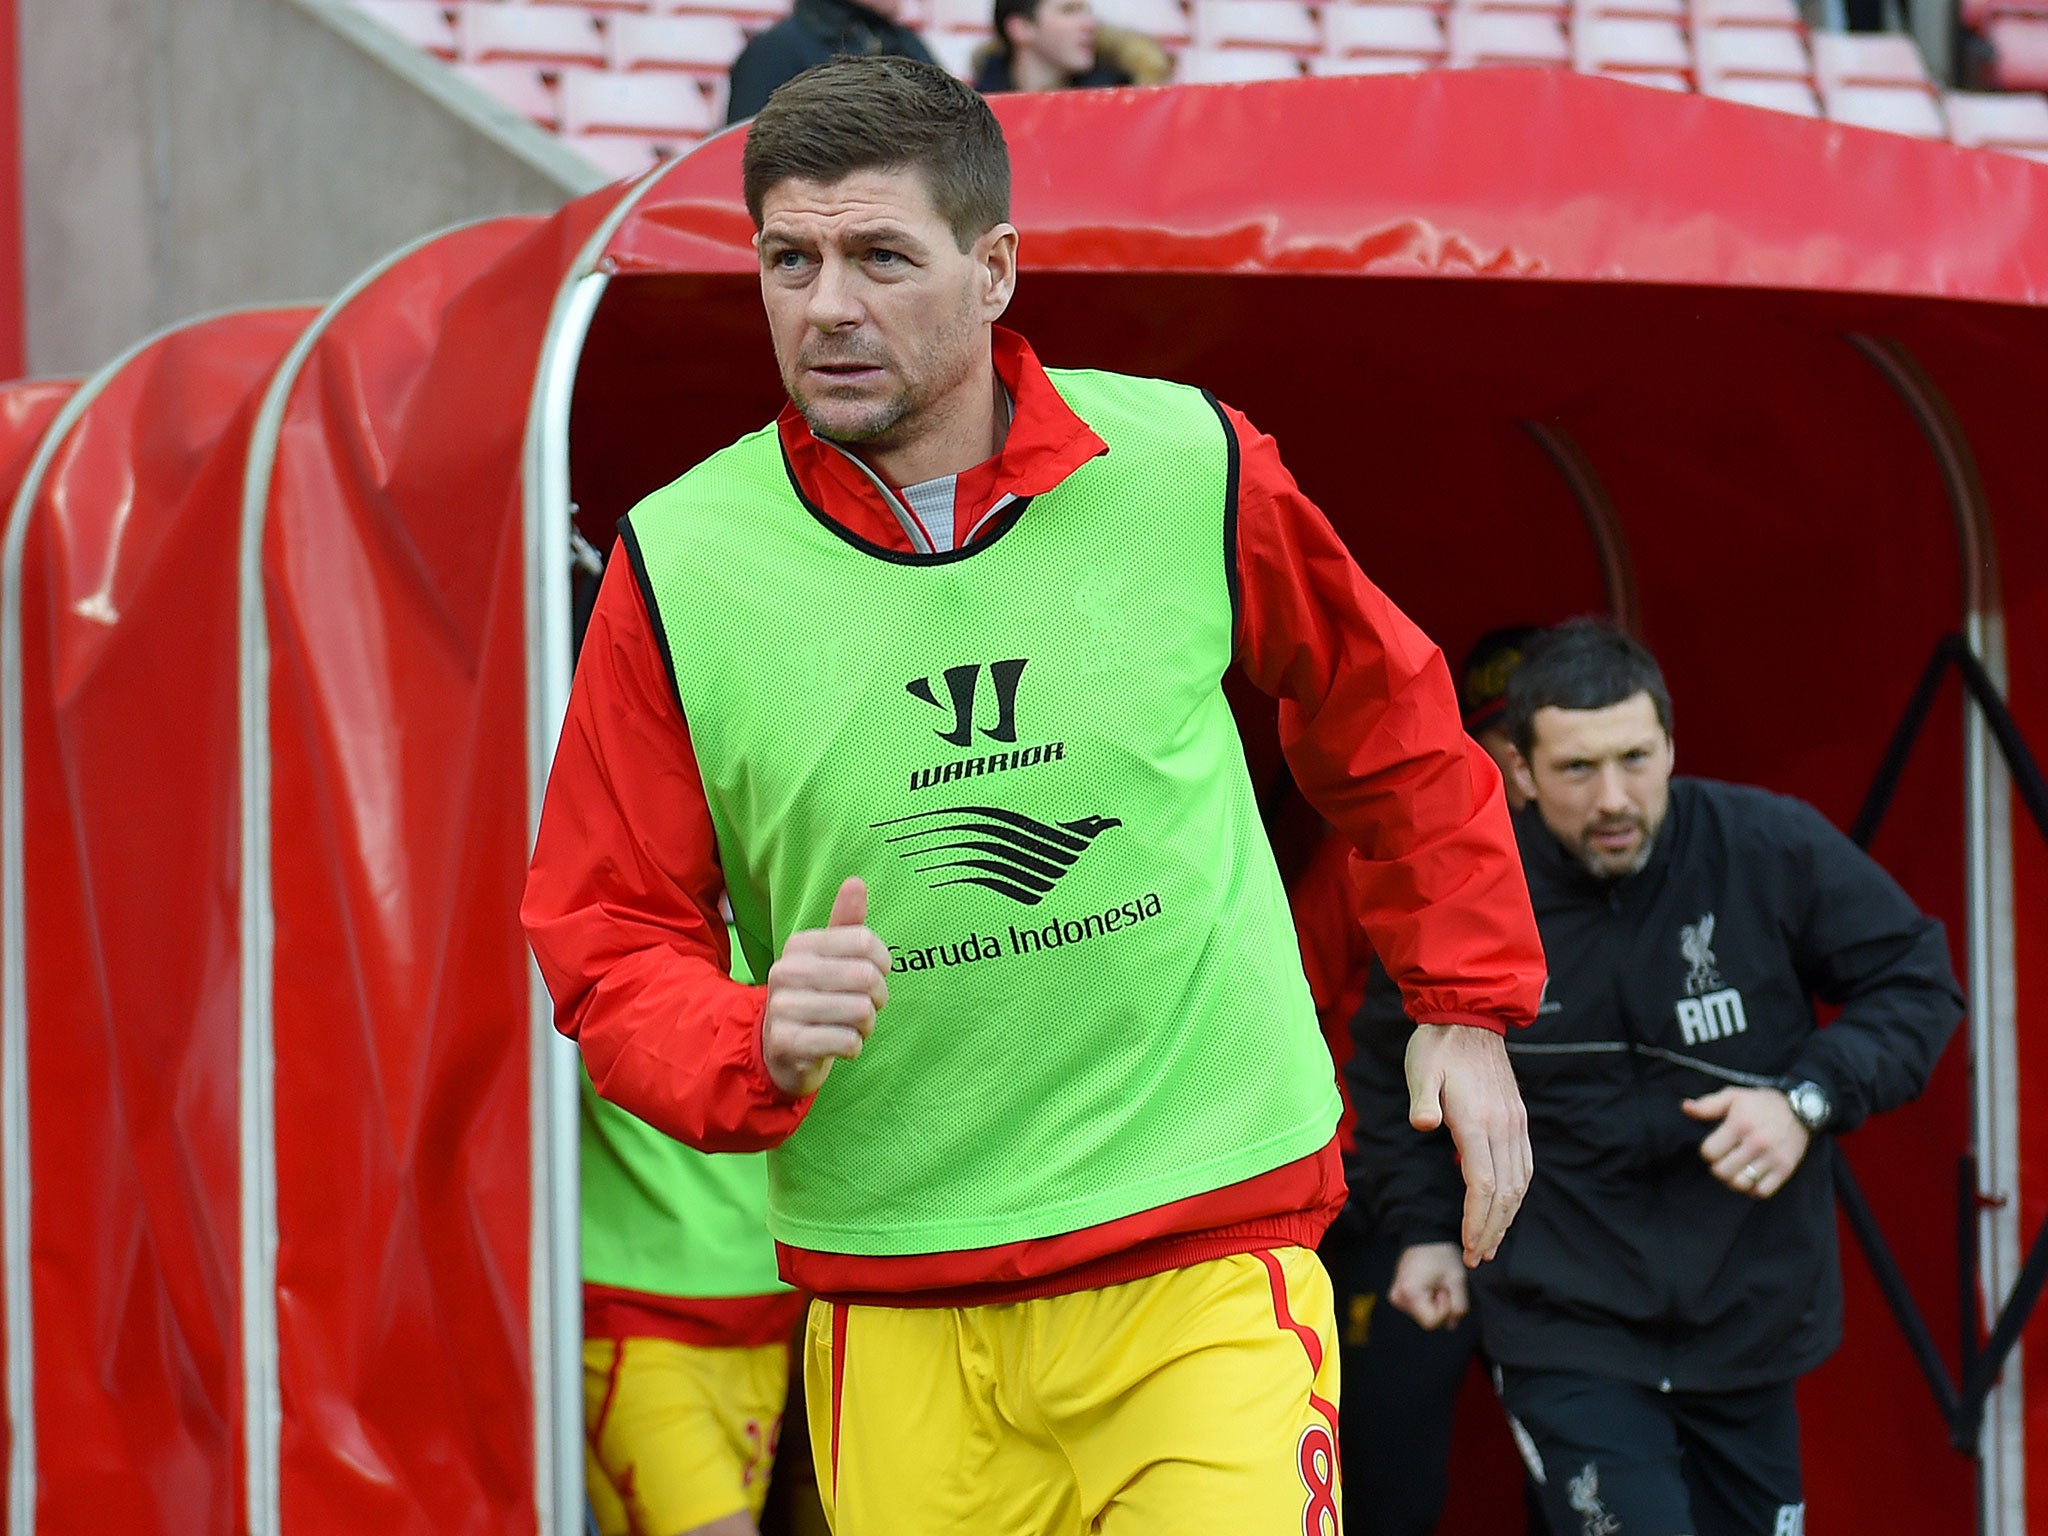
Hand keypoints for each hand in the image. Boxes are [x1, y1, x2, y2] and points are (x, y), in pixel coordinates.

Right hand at [761, 877, 890, 1096]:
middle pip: (866, 977)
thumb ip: (845, 922)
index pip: (865, 941)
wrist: (780, 1050)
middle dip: (878, 998)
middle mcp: (786, 971)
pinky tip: (839, 1044)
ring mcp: (783, 1008)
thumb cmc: (816, 997)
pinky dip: (854, 1046)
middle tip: (867, 1006)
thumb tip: (856, 882)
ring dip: (866, 1024)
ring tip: (852, 1026)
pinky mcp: (787, 1043)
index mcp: (799, 944)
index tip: (876, 974)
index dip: (883, 963)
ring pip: (860, 1011)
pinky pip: (847, 1042)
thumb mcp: (829, 957)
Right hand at [1388, 1243, 1470, 1329]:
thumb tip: (1451, 1325)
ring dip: (1434, 1304)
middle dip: (1440, 1307)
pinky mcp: (1397, 1294)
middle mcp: (1397, 1296)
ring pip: (1422, 1315)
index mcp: (1410, 1292)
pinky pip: (1417, 1308)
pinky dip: (1427, 1301)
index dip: (1445, 1310)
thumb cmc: (1442, 1255)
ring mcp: (1395, 1296)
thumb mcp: (1457, 1280)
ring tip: (1435, 1282)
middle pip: (1426, 1320)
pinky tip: (1428, 1284)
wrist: (1426, 1235)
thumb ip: (1459, 1307)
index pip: (1431, 1323)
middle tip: (1441, 1284)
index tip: (1445, 1289)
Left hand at [1406, 1023, 1531, 1266]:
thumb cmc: (1437, 1047)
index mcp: (1477, 1120)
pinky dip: (1516, 1194)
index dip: (1475, 1220)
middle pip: (1504, 1193)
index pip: (1482, 1184)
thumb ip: (1422, 1100)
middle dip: (1492, 1230)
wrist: (1468, 1017)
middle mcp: (1503, 1126)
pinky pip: (1524, 1166)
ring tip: (1491, 1244)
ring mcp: (1515, 1123)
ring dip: (1507, 1218)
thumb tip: (1423, 1125)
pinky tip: (1505, 1208)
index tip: (1467, 1246)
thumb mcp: (1421, 1069)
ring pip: (1519, 1183)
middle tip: (1477, 1258)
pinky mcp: (1518, 1119)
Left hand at [1682, 1087, 1810, 1198]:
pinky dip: (1753, 1189)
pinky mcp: (1786, 1169)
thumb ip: (1708, 1105)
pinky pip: (1762, 1191)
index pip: (1709, 1152)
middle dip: (1718, 1168)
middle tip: (1725, 1160)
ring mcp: (1772, 1157)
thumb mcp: (1733, 1096)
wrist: (1802, 1109)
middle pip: (1722, 1172)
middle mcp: (1756, 1142)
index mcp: (1740, 1124)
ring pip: (1740, 1184)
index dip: (1708, 1152)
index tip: (1715, 1148)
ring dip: (1734, 1180)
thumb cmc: (1761, 1103)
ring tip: (1736, 1170)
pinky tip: (1752, 1178)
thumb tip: (1685, 1107)